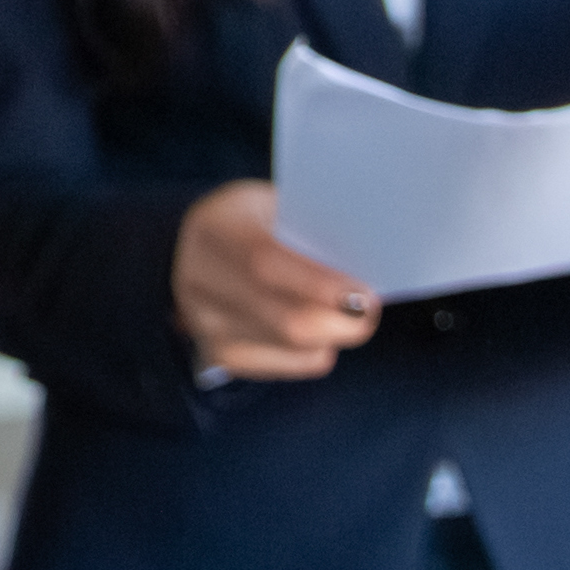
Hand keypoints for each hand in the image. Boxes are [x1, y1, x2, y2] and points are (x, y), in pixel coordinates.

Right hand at [175, 181, 379, 383]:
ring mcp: (206, 325)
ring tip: (344, 311)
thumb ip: (310, 226)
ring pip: (293, 348)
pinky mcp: (220, 355)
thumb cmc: (252, 220)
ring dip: (333, 333)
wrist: (200, 246)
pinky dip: (316, 349)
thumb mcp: (272, 204)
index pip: (265, 264)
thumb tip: (365, 260)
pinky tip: (313, 324)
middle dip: (341, 322)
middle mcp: (200, 282)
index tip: (365, 293)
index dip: (319, 284)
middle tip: (369, 311)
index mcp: (213, 230)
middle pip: (285, 322)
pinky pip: (291, 364)